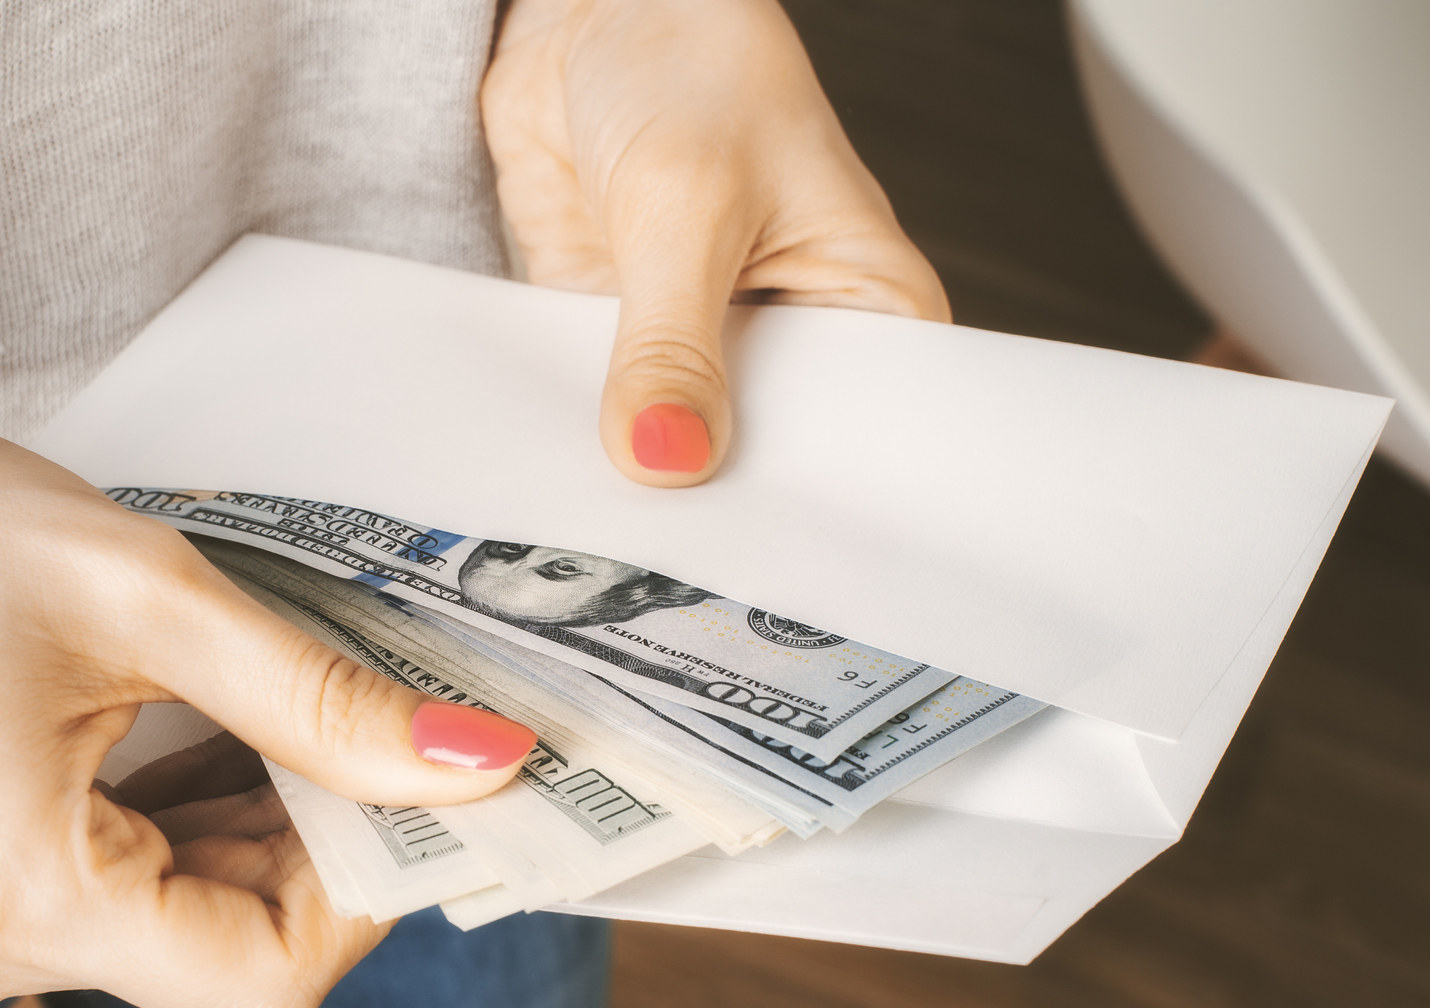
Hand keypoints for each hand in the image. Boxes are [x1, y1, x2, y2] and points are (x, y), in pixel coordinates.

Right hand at [0, 302, 536, 1007]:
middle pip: (222, 957)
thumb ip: (324, 705)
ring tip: (286, 717)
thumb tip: (481, 767)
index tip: (425, 787)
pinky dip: (184, 836)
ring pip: (174, 933)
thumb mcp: (149, 597)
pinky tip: (212, 744)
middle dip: (323, 849)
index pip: (260, 980)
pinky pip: (110, 907)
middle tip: (383, 732)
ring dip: (257, 836)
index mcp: (4, 892)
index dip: (366, 893)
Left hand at [483, 0, 948, 485]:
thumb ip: (672, 344)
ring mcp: (707, 344)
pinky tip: (559, 455)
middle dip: (713, 485)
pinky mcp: (626, 340)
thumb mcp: (688, 206)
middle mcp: (793, 335)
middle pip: (766, 452)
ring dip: (633, 462)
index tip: (755, 533)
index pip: (866, 432)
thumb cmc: (688, 63)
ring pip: (678, 441)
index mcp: (869, 304)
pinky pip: (604, 410)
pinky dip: (580, 429)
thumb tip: (666, 458)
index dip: (812, 487)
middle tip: (667, 529)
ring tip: (602, 498)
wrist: (586, 14)